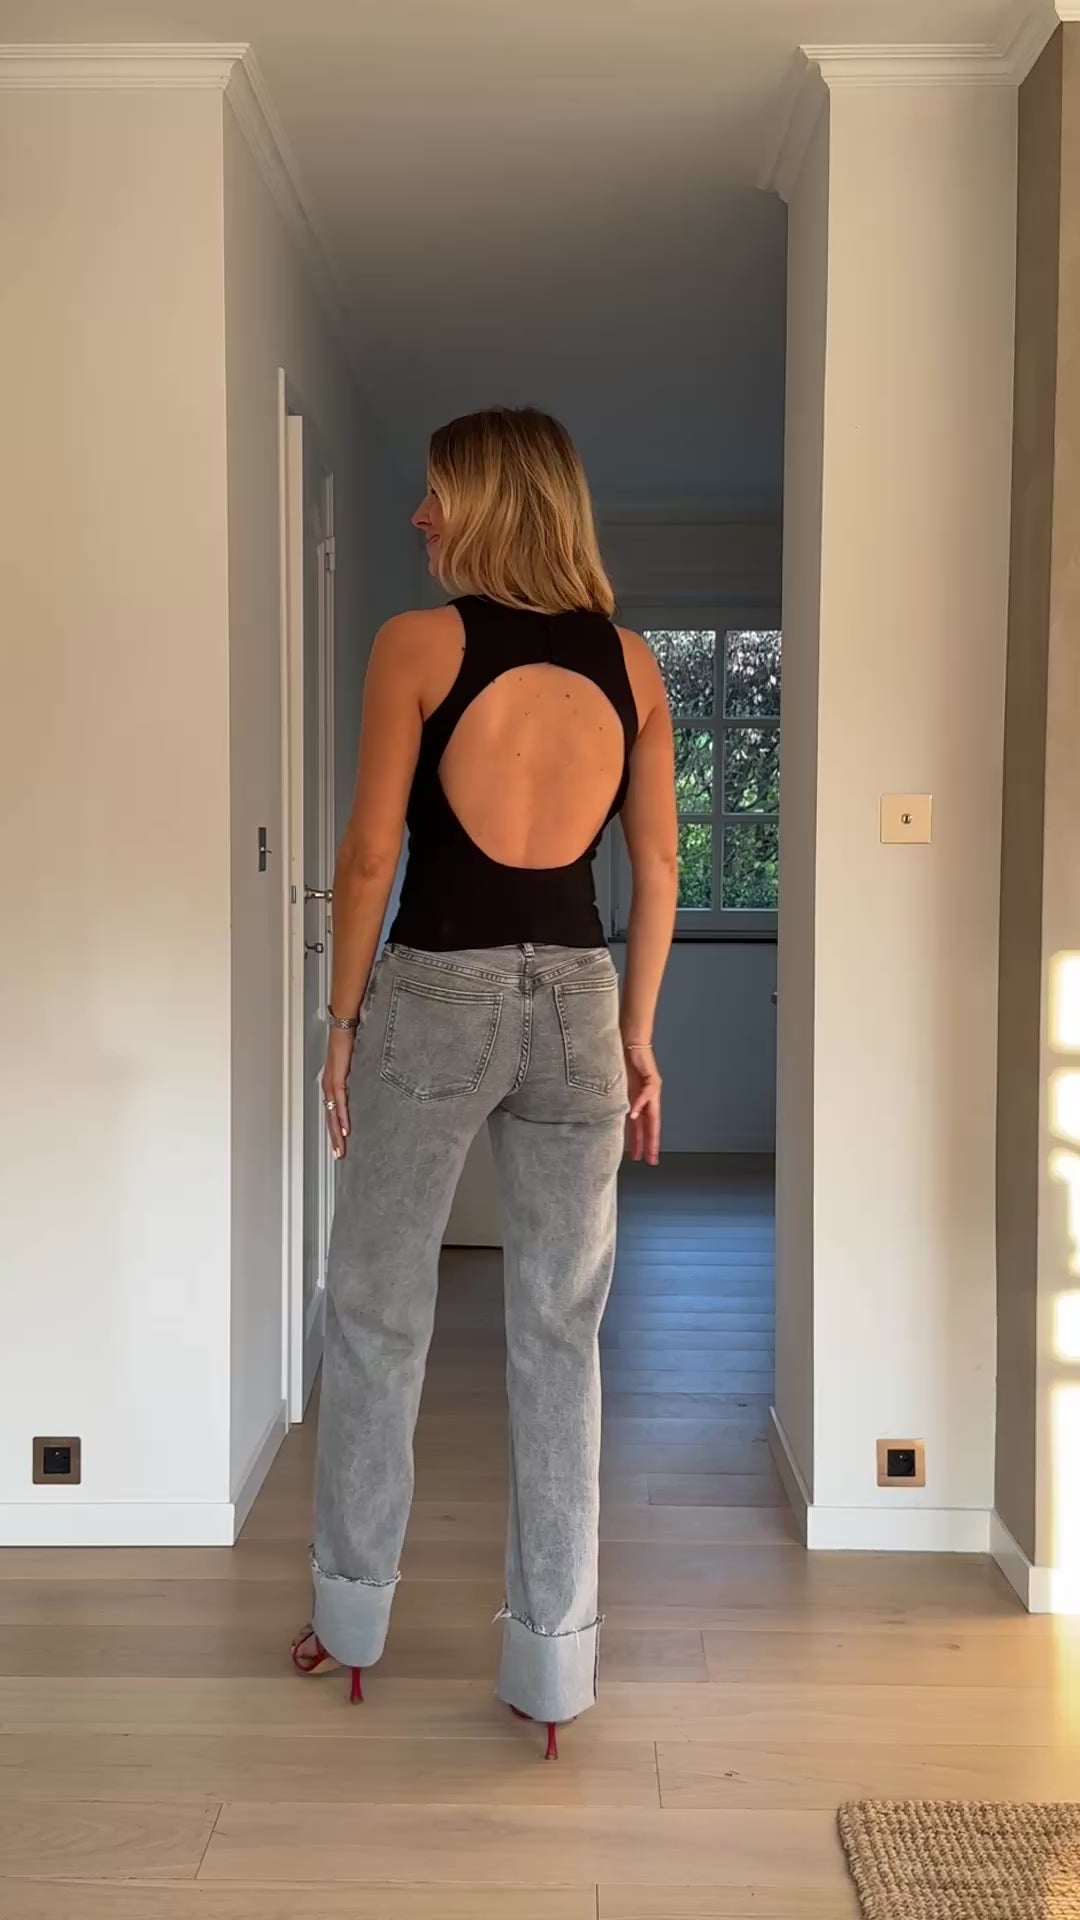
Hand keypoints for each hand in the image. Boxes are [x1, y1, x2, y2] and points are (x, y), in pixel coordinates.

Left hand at [321, 1027, 354, 1160]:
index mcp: (331, 1084)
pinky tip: (345, 1128)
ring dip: (337, 1132)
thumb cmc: (348, 1041)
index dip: (334, 1130)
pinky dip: (342, 1116)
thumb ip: (353, 1076)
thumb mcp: (352, 1063)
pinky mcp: (337, 1078)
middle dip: (334, 1138)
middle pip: (329, 1118)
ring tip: (341, 1148)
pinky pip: (339, 1102)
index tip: (340, 1144)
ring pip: (332, 1114)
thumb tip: (361, 1086)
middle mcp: (328, 1086)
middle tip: (339, 1155)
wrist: (344, 1025)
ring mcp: (331, 1083)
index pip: (331, 1112)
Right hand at [625, 1043, 660, 1165]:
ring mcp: (652, 1089)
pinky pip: (646, 1094)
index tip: (640, 1158)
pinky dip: (640, 1105)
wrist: (629, 1039)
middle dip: (650, 1144)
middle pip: (651, 1126)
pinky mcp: (651, 1078)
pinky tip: (634, 1116)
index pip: (641, 1126)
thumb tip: (601, 1116)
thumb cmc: (620, 1060)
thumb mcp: (615, 1085)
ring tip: (646, 1148)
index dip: (641, 1142)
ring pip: (653, 1115)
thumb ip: (613, 1101)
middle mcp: (648, 1098)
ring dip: (648, 1132)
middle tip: (651, 1161)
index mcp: (638, 1101)